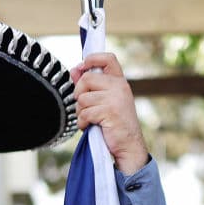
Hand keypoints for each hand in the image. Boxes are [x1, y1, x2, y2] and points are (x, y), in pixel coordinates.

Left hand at [71, 53, 149, 174]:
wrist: (129, 146)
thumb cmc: (116, 125)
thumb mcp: (105, 102)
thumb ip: (90, 86)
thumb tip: (74, 70)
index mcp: (120, 82)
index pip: (108, 58)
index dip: (92, 58)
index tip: (82, 67)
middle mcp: (119, 87)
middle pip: (86, 79)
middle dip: (78, 94)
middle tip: (82, 106)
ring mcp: (115, 99)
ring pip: (83, 98)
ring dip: (80, 112)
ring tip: (89, 120)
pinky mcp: (109, 112)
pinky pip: (85, 113)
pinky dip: (82, 122)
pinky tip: (89, 127)